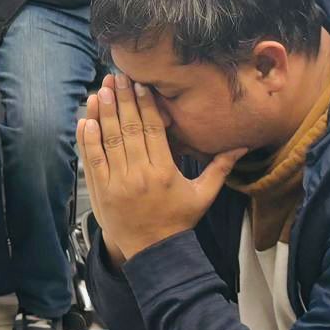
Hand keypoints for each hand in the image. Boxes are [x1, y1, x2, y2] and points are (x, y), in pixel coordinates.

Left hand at [81, 75, 242, 261]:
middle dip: (122, 100)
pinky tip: (86, 120)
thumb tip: (243, 146)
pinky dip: (87, 139)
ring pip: (108, 140)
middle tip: (116, 77)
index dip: (145, 104)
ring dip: (102, 113)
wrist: (154, 252)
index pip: (152, 129)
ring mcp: (117, 183)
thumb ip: (219, 168)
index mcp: (164, 172)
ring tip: (100, 90)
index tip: (140, 85)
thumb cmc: (178, 221)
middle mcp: (139, 174)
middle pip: (129, 129)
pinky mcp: (100, 191)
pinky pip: (92, 160)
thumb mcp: (203, 196)